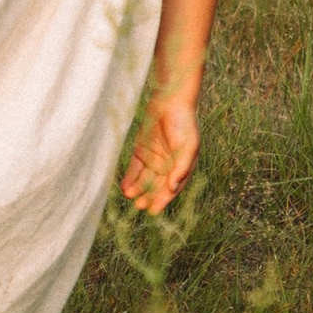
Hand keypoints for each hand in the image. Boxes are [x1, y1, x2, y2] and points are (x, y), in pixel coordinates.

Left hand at [121, 94, 198, 214]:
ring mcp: (154, 159)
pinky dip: (130, 178)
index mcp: (181, 168)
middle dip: (148, 197)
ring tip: (129, 196)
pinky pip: (135, 168)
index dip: (162, 200)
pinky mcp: (142, 151)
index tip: (153, 211)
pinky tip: (125, 186)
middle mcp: (168, 166)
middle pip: (156, 186)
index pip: (171, 189)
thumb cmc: (185, 123)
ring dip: (137, 189)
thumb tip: (173, 188)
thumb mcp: (188, 146)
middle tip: (138, 206)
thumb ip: (181, 168)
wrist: (171, 101)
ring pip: (144, 180)